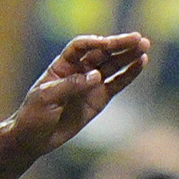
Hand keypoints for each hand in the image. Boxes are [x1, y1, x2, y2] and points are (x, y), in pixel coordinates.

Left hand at [12, 32, 149, 158]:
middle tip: (138, 39)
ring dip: (128, 56)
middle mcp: (79, 71)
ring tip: (144, 47)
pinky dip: (130, 74)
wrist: (34, 139)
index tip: (105, 43)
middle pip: (101, 52)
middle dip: (119, 45)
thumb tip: (96, 76)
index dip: (93, 43)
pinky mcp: (100, 98)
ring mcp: (91, 84)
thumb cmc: (34, 115)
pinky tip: (141, 63)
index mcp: (62, 65)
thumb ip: (70, 85)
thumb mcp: (46, 98)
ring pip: (113, 65)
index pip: (80, 46)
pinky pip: (118, 83)